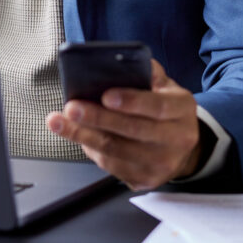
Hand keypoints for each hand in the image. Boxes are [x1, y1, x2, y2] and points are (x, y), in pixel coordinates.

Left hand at [46, 60, 201, 190]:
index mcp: (183, 110)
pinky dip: (90, 149)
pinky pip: (111, 165)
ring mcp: (162, 164)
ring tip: (60, 122)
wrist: (180, 147)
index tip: (105, 95)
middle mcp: (177, 140)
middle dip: (98, 118)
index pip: (158, 106)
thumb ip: (147, 74)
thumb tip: (117, 62)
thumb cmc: (166, 110)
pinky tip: (77, 136)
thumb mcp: (165, 86)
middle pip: (132, 130)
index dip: (131, 101)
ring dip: (83, 136)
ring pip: (116, 151)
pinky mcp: (145, 180)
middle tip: (72, 108)